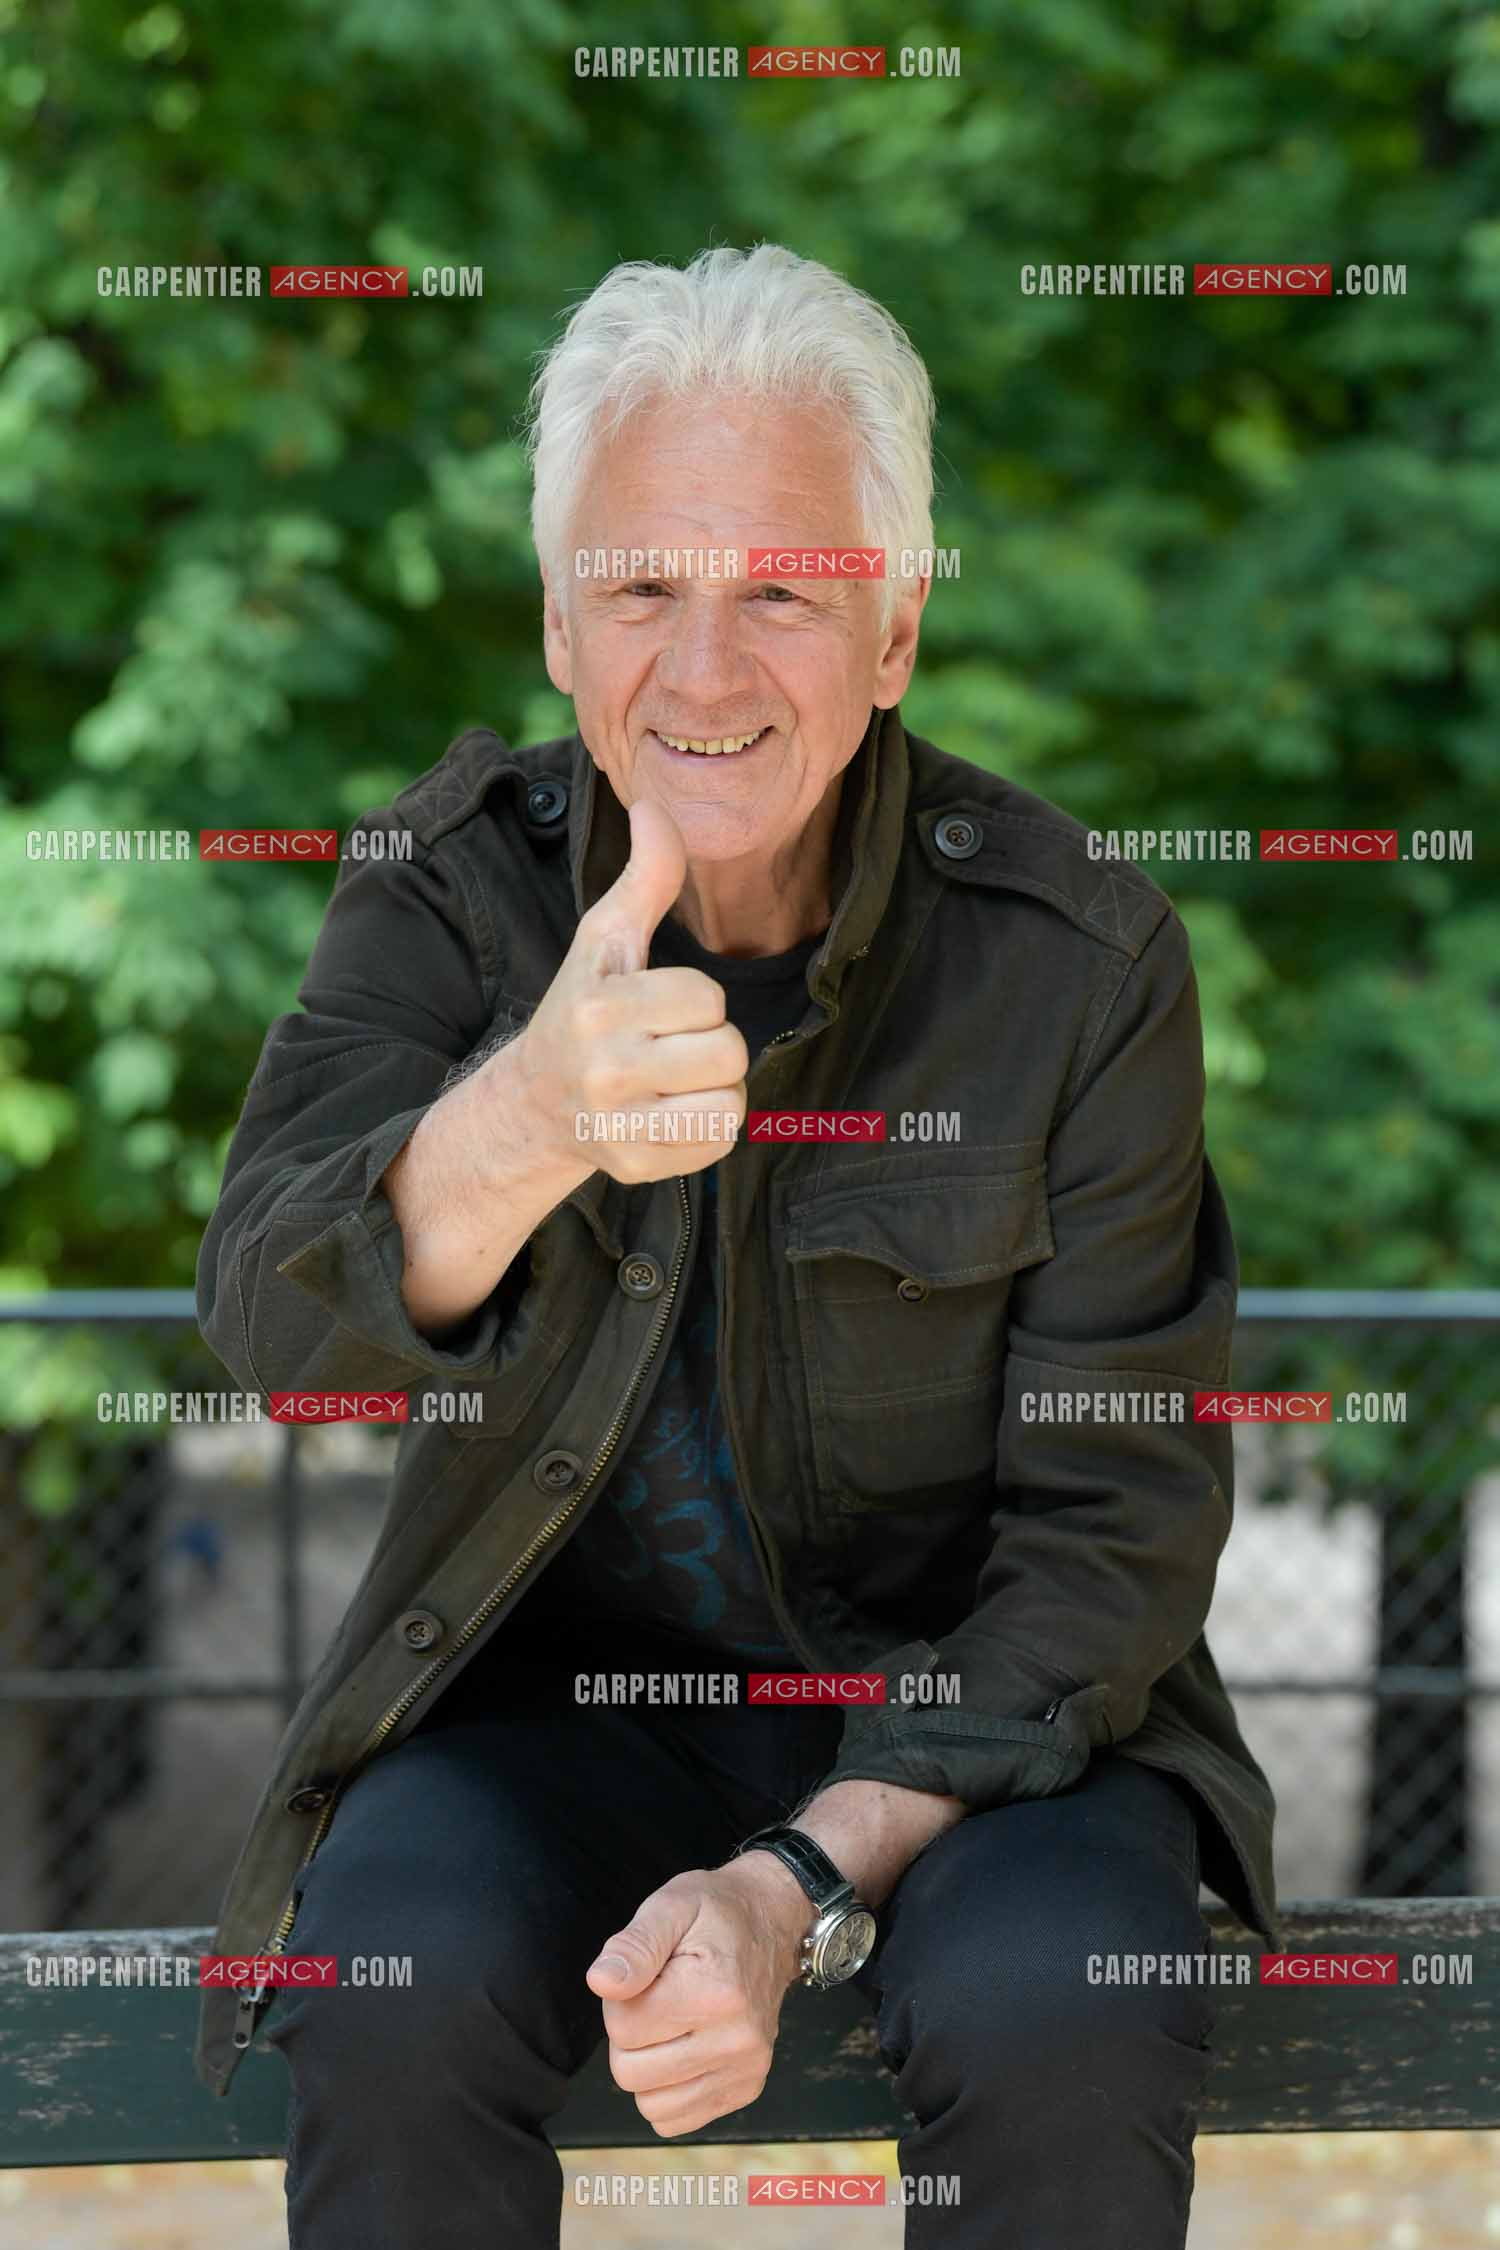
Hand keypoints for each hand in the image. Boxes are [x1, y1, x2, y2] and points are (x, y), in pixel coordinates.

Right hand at [508, 794, 748, 1184]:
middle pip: (727, 1052)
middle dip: (711, 1046)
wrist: (536, 1103)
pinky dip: (708, 1129)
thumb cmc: (583, 1008)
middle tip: (668, 1049)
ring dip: (715, 1090)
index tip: (658, 1009)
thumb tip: (656, 806)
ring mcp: (618, 1126)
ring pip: (730, 1101)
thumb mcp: (606, 940)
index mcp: (599, 1007)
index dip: (696, 1001)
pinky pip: (720, 1142)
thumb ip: (646, 878)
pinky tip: (670, 1116)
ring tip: (674, 1083)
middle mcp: (605, 1070)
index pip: (707, 999)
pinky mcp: (636, 1167)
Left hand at [584, 1857, 810, 2136]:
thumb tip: (600, 1983)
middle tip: (657, 1997)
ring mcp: (746, 2069)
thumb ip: (634, 1946)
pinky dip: (667, 2092)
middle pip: (631, 2072)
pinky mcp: (747, 2088)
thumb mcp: (670, 1907)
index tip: (648, 1974)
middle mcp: (738, 2040)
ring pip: (649, 2104)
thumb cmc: (715, 1912)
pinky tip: (683, 2049)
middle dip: (630, 2034)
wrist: (772, 1921)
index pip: (622, 2027)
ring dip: (647, 2066)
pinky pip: (676, 2120)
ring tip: (672, 2022)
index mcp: (716, 1991)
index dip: (620, 1998)